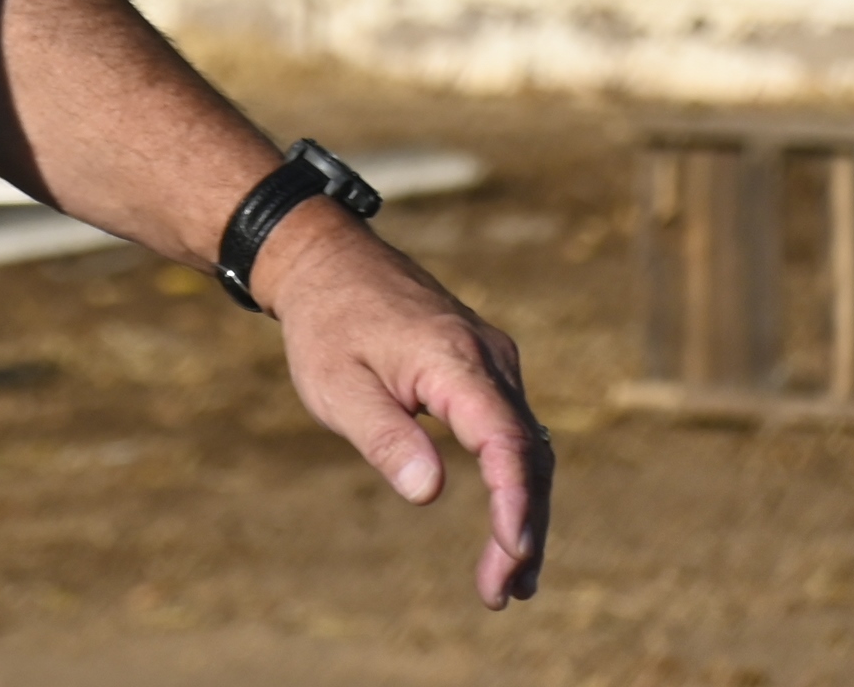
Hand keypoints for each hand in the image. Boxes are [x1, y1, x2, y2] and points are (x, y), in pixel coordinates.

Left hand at [251, 200, 552, 607]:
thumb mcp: (336, 384)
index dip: (515, 500)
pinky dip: (514, 482)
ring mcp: (493, 361)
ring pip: (527, 447)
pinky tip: (508, 530)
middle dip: (524, 527)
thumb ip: (383, 435)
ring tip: (510, 583)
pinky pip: (512, 432)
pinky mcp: (485, 369)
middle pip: (527, 453)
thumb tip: (429, 492)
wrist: (326, 260)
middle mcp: (489, 358)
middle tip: (504, 593)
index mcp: (454, 359)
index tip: (510, 552)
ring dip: (525, 513)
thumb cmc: (326, 324)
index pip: (504, 439)